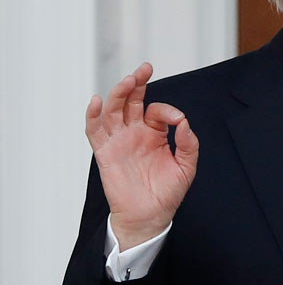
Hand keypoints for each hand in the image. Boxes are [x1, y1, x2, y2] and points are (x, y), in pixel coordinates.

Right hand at [85, 63, 197, 250]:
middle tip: (144, 69)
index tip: (177, 121)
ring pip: (113, 110)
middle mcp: (134, 133)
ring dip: (119, 94)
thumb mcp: (186, 167)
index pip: (156, 110)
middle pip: (131, 101)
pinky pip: (95, 130)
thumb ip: (188, 144)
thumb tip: (184, 123)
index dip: (167, 110)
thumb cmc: (167, 192)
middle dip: (137, 84)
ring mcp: (118, 141)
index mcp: (154, 134)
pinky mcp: (105, 152)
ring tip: (128, 81)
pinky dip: (93, 115)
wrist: (150, 216)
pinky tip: (97, 101)